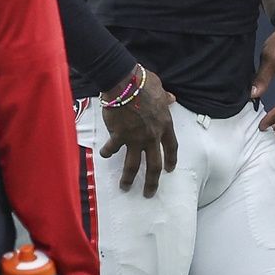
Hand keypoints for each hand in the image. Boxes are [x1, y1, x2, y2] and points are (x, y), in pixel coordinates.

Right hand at [101, 66, 177, 196]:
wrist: (124, 82)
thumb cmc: (142, 82)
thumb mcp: (159, 88)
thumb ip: (165, 98)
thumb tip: (171, 98)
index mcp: (164, 125)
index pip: (171, 147)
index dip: (171, 159)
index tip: (169, 169)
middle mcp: (152, 136)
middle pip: (154, 165)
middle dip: (152, 181)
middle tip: (149, 193)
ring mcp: (135, 138)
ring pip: (133, 165)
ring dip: (128, 178)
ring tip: (125, 187)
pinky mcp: (119, 136)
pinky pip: (112, 149)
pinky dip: (107, 152)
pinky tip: (103, 154)